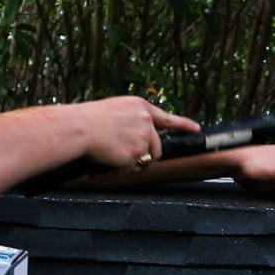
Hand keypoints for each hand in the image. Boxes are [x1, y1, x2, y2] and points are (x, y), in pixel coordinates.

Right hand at [72, 96, 198, 168]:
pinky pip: (133, 168)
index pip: (166, 117)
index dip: (183, 124)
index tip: (196, 129)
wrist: (78, 128)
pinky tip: (108, 158)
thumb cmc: (87, 120)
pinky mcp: (137, 151)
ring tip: (110, 153)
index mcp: (139, 106)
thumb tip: (138, 140)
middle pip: (156, 146)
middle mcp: (145, 120)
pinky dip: (121, 168)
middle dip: (145, 155)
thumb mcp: (114, 111)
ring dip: (131, 162)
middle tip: (124, 156)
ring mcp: (143, 136)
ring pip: (144, 158)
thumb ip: (131, 122)